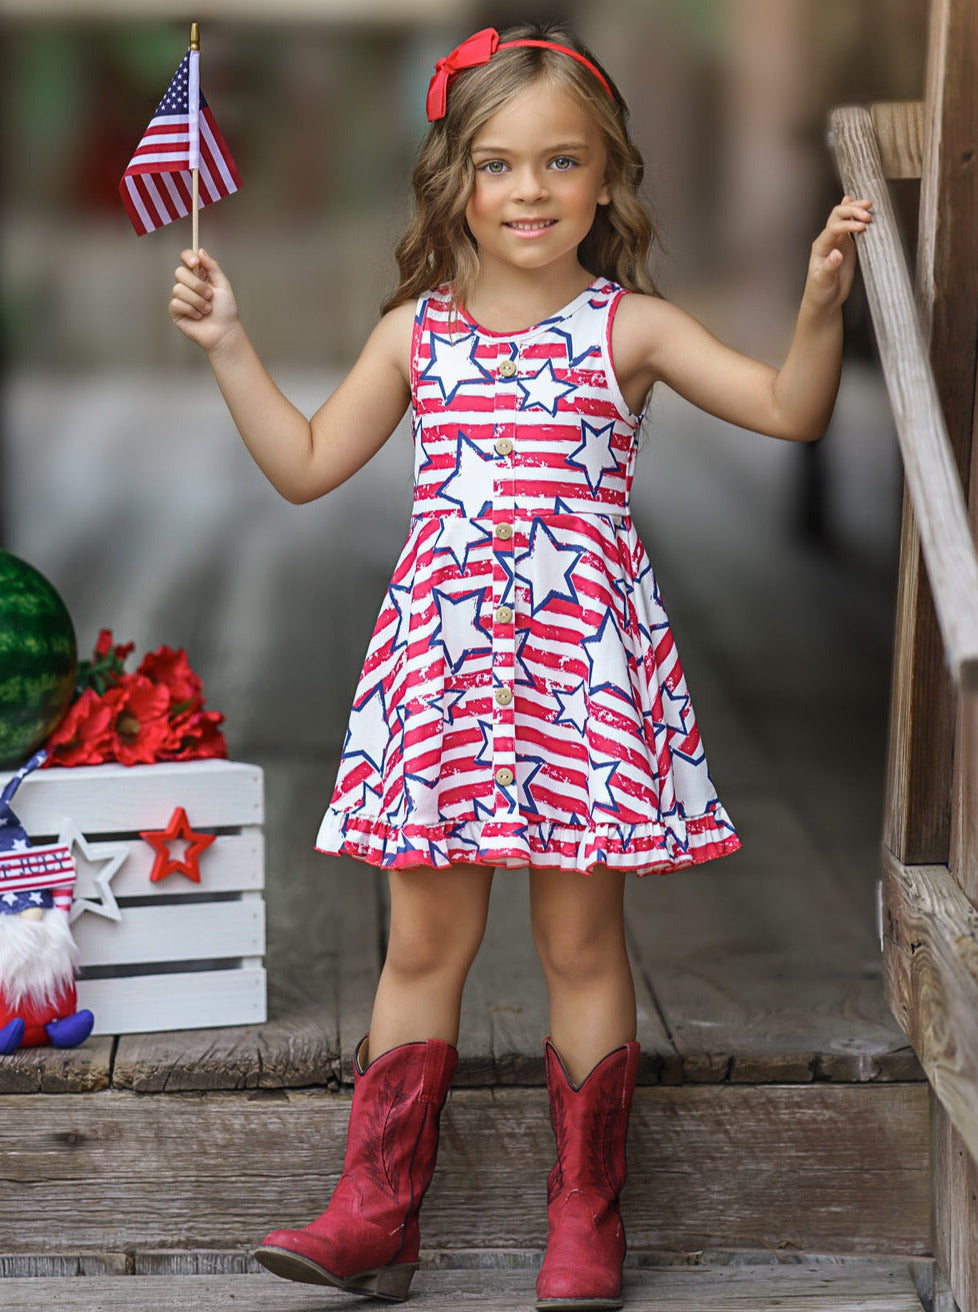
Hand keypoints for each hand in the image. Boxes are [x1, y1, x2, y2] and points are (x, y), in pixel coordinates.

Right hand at [168, 248, 239, 353]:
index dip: (187, 257)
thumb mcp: (223, 285)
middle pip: (179, 273)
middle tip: (209, 296)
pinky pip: (176, 303)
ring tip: (207, 310)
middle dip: (196, 285)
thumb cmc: (226, 311)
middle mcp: (187, 285)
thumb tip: (200, 251)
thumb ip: (212, 267)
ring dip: (197, 301)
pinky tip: (199, 317)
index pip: (186, 258)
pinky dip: (191, 310)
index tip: (194, 262)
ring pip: (178, 289)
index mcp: (199, 276)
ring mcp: (180, 298)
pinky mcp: (175, 311)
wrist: (224, 332)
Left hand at [803, 196, 872, 312]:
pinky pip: (851, 226)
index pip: (833, 228)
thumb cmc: (820, 292)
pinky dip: (856, 215)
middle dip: (852, 211)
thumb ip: (829, 267)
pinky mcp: (848, 245)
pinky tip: (861, 208)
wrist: (824, 300)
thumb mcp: (823, 281)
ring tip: (869, 206)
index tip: (861, 226)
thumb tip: (836, 254)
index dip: (847, 224)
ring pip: (844, 217)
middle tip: (867, 214)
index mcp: (820, 247)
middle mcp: (829, 240)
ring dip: (855, 209)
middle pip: (838, 215)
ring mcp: (838, 241)